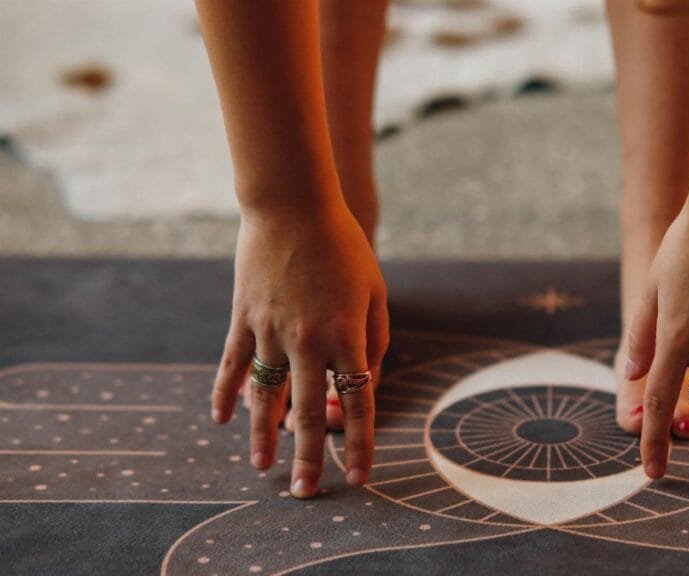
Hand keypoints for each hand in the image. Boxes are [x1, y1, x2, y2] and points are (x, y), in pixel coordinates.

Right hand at [210, 197, 388, 497]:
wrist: (293, 205)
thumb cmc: (344, 247)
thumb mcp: (375, 291)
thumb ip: (374, 340)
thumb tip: (366, 380)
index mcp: (348, 335)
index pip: (359, 402)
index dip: (361, 444)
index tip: (360, 476)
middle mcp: (309, 340)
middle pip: (309, 414)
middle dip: (309, 459)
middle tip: (305, 493)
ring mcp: (271, 331)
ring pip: (265, 397)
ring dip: (262, 436)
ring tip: (260, 467)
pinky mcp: (243, 319)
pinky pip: (232, 366)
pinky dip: (226, 395)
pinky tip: (222, 420)